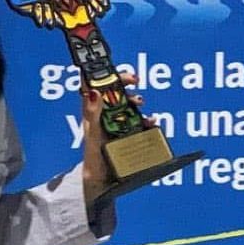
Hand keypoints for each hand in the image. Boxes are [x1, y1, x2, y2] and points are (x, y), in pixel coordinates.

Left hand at [81, 72, 147, 204]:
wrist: (104, 179)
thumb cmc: (93, 156)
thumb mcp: (92, 133)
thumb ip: (93, 113)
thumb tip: (94, 91)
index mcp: (93, 111)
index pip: (94, 84)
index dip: (100, 71)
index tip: (110, 65)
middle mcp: (106, 114)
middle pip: (115, 91)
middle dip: (124, 81)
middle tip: (134, 79)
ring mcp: (118, 123)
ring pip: (129, 104)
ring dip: (136, 100)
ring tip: (141, 103)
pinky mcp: (130, 133)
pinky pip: (140, 121)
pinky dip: (147, 119)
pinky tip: (151, 121)